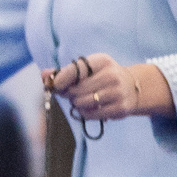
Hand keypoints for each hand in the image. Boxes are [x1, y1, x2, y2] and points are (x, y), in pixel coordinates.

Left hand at [45, 54, 171, 124]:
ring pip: (82, 103)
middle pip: (76, 90)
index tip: (56, 85)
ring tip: (81, 100)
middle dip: (69, 94)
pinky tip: (89, 108)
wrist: (132, 87)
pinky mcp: (119, 108)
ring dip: (76, 104)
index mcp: (102, 61)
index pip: (75, 70)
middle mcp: (111, 75)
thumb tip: (44, 76)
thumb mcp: (89, 68)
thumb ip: (65, 71)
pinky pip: (91, 114)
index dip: (61, 79)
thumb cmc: (103, 76)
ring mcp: (116, 93)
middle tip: (72, 94)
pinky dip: (84, 113)